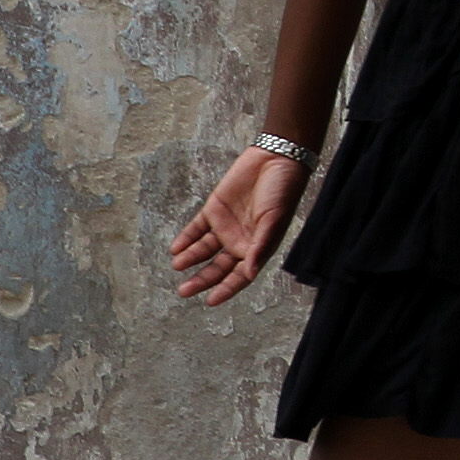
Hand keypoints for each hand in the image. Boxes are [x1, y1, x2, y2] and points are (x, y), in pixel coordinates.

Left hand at [173, 146, 307, 305]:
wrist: (275, 159)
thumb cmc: (283, 191)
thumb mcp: (274, 221)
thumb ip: (260, 247)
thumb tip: (250, 274)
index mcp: (257, 247)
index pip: (240, 275)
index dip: (226, 289)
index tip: (210, 301)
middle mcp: (240, 240)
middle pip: (217, 267)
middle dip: (201, 280)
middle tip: (184, 290)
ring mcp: (226, 225)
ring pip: (204, 250)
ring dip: (191, 259)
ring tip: (178, 265)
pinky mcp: (214, 209)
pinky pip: (196, 228)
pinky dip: (186, 238)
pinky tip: (176, 248)